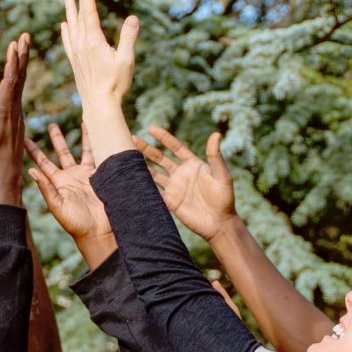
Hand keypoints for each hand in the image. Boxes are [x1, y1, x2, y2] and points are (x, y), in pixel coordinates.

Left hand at [27, 124, 116, 262]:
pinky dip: (98, 143)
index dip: (35, 151)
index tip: (25, 139)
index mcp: (58, 183)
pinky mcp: (101, 175)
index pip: (43, 163)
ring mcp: (86, 175)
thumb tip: (31, 170)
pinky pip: (98, 155)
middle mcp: (71, 177)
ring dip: (82, 137)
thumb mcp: (58, 206)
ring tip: (80, 120)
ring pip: (82, 150)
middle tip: (51, 124)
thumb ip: (46, 188)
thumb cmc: (76, 223)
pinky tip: (98, 131)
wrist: (99, 231)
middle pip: (62, 152)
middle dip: (57, 138)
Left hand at [60, 0, 139, 157]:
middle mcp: (81, 45)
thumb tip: (133, 17)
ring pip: (71, 27)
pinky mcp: (75, 62)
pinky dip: (66, 31)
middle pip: (78, 17)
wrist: (99, 104)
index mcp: (93, 41)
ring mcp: (76, 53)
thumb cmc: (115, 83)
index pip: (89, 12)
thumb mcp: (126, 60)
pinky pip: (68, 41)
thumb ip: (129, 37)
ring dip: (69, 12)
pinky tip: (64, 26)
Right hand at [139, 127, 237, 242]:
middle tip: (132, 139)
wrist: (219, 223)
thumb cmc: (224, 198)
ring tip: (126, 158)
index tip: (150, 128)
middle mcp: (181, 174)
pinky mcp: (169, 202)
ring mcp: (174, 188)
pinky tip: (131, 181)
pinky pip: (153, 192)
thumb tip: (216, 134)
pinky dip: (143, 187)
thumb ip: (215, 156)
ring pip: (153, 173)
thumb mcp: (222, 175)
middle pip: (160, 158)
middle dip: (146, 149)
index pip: (175, 147)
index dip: (163, 137)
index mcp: (193, 164)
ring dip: (141, 166)